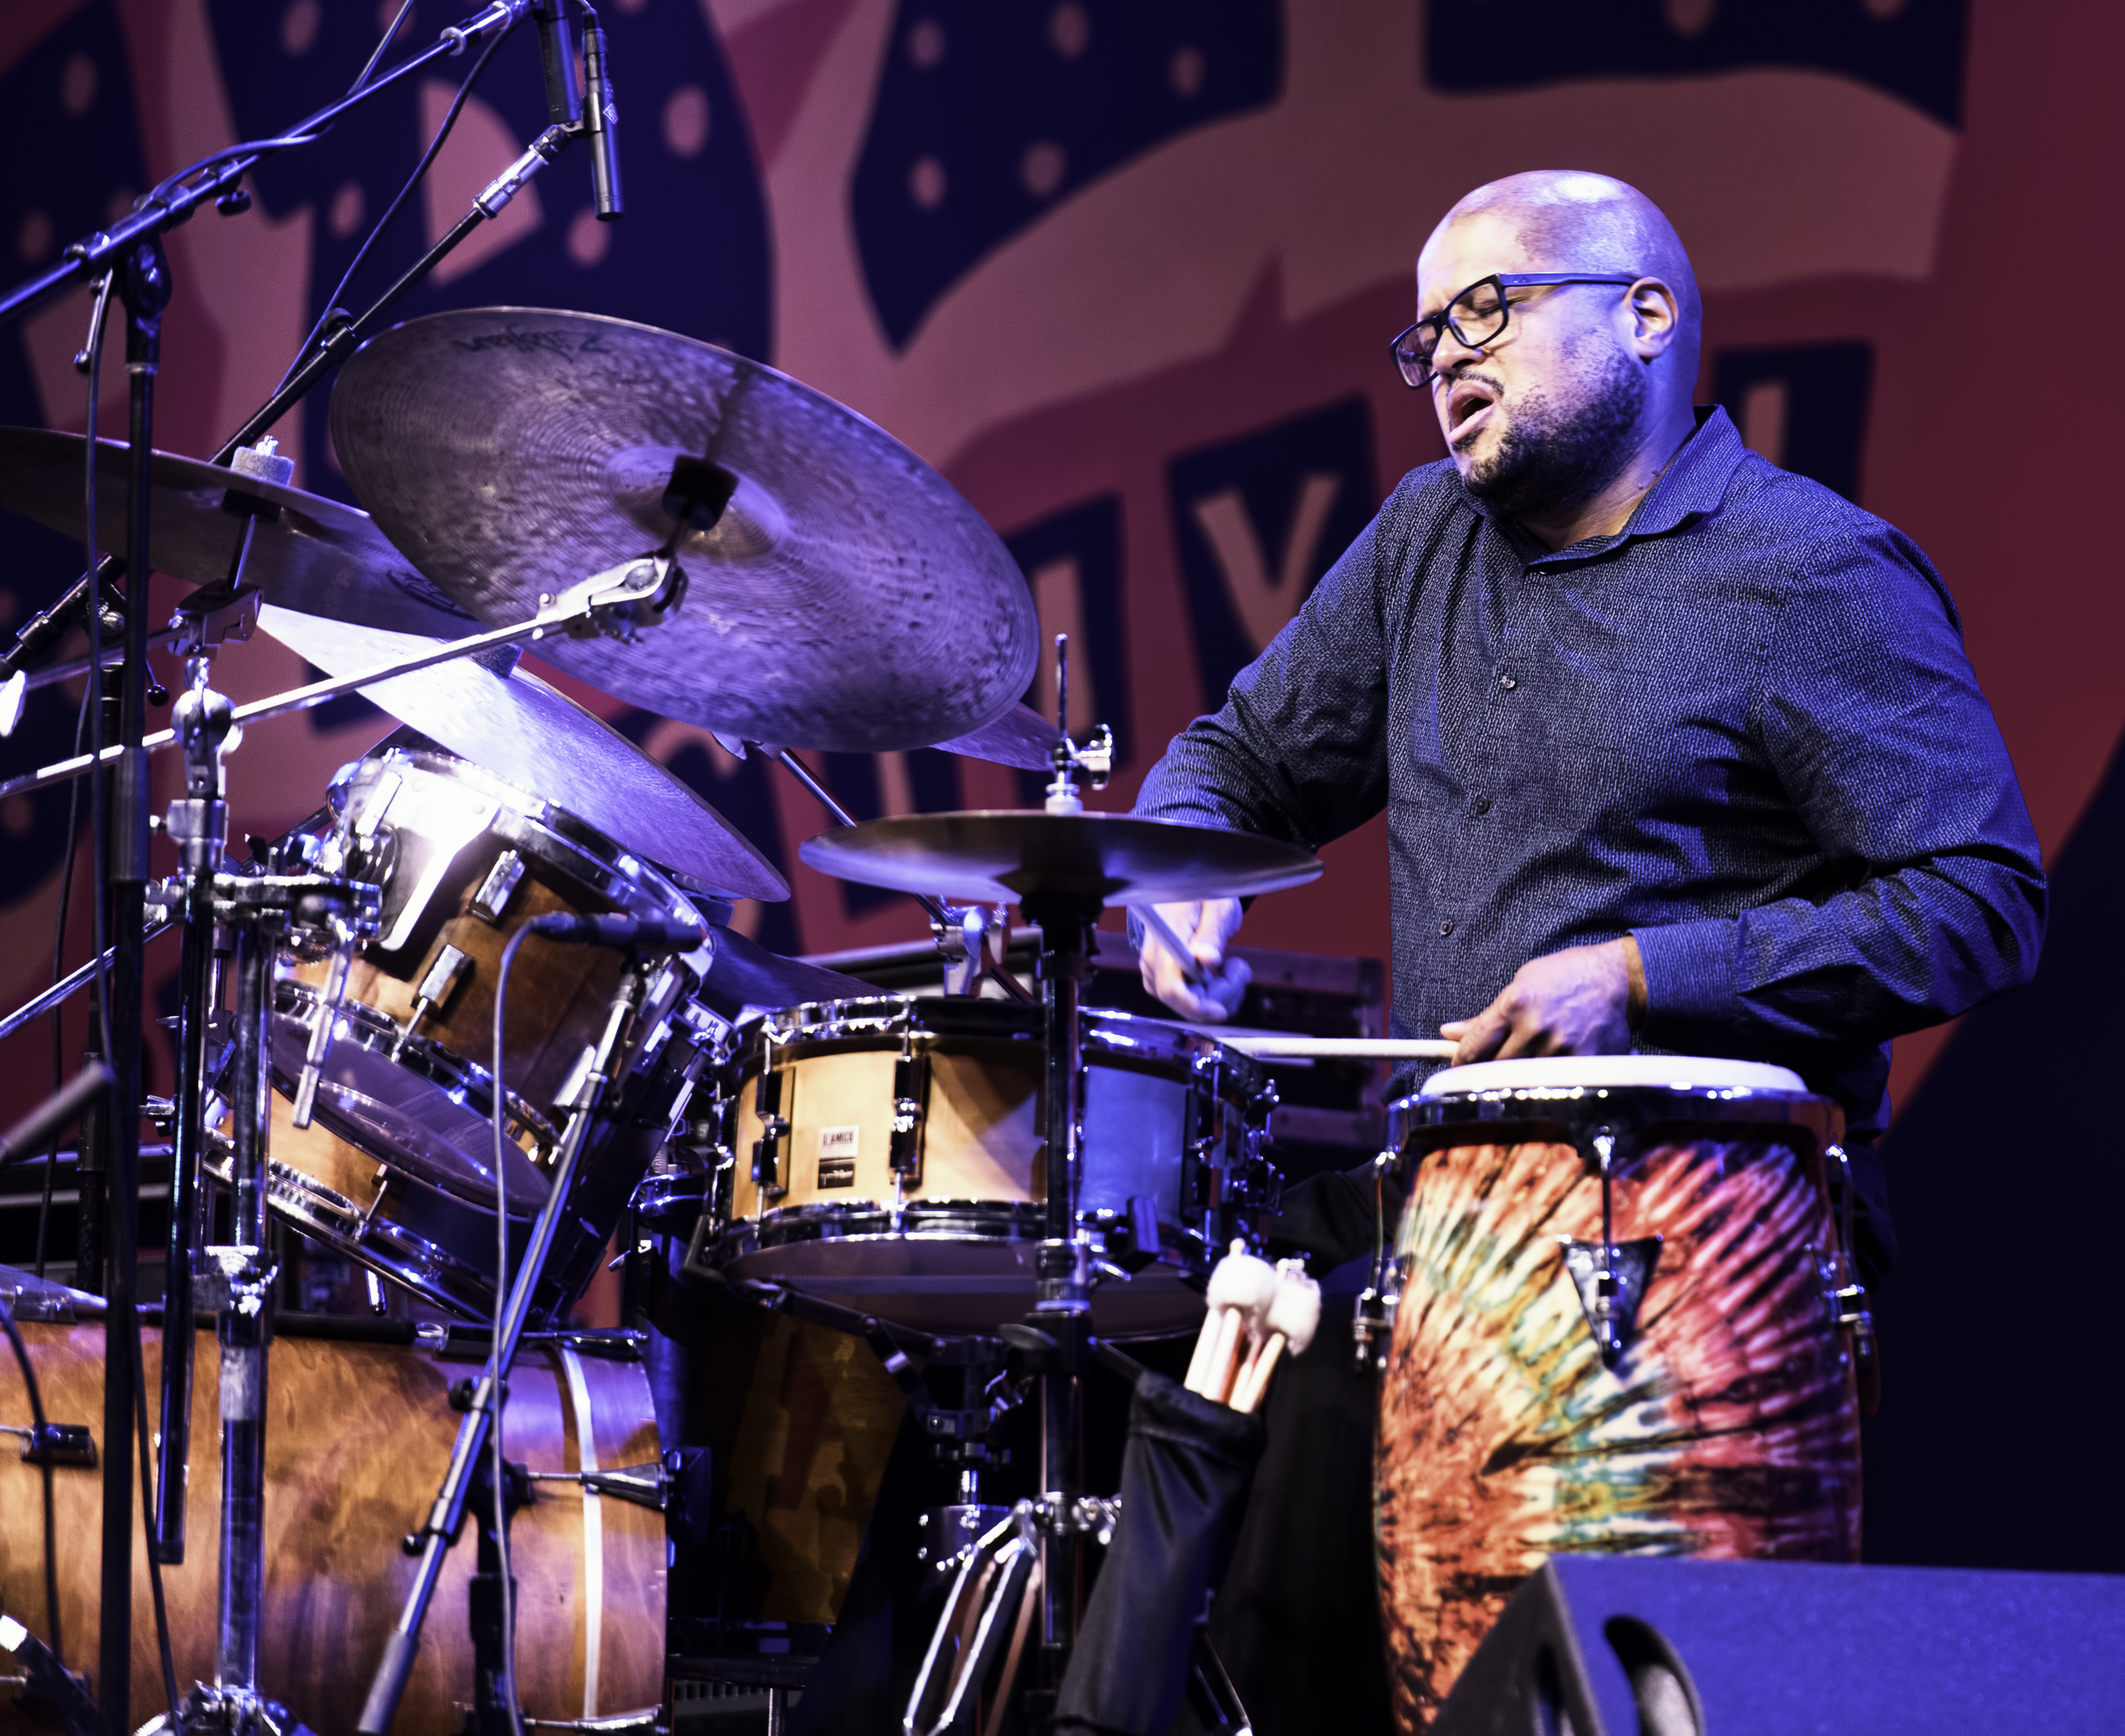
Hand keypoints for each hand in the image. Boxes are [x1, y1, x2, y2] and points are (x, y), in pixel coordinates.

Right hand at [1138, 898, 1249, 1021]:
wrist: (1186, 889)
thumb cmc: (1202, 894)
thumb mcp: (1218, 906)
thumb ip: (1212, 932)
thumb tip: (1208, 959)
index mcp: (1166, 940)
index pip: (1171, 988)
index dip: (1196, 1007)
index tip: (1222, 1011)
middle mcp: (1153, 959)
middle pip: (1182, 1001)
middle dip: (1218, 996)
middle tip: (1239, 967)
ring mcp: (1155, 970)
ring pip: (1186, 1003)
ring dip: (1217, 995)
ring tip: (1234, 966)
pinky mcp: (1162, 976)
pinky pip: (1185, 998)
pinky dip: (1209, 994)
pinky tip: (1222, 974)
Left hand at [1441, 936, 1644, 1063]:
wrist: (1616, 979)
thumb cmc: (1566, 976)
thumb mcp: (1520, 985)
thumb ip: (1485, 1016)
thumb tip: (1450, 1032)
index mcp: (1514, 1004)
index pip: (1474, 1047)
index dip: (1461, 1062)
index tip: (1460, 1067)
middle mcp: (1535, 1028)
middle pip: (1495, 1068)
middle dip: (1487, 1070)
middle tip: (1490, 1068)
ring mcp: (1560, 1047)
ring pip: (1523, 1079)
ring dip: (1518, 1078)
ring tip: (1526, 1065)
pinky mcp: (1584, 1062)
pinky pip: (1554, 1083)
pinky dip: (1548, 1082)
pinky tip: (1550, 1074)